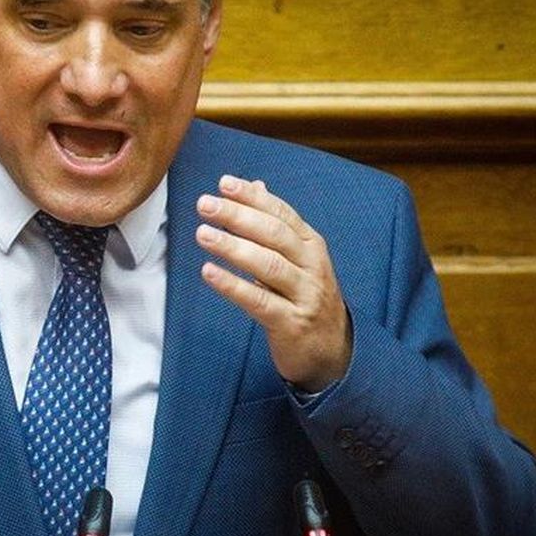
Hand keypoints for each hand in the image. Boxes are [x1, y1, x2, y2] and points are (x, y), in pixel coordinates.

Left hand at [195, 175, 349, 391]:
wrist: (333, 352)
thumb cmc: (305, 299)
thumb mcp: (297, 259)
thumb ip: (277, 224)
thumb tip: (256, 185)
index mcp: (311, 245)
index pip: (281, 213)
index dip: (252, 197)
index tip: (223, 183)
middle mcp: (312, 266)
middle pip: (274, 234)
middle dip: (238, 216)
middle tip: (205, 204)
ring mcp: (304, 295)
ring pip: (268, 265)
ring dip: (233, 247)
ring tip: (202, 234)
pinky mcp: (291, 323)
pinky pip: (259, 301)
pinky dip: (233, 285)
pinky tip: (209, 272)